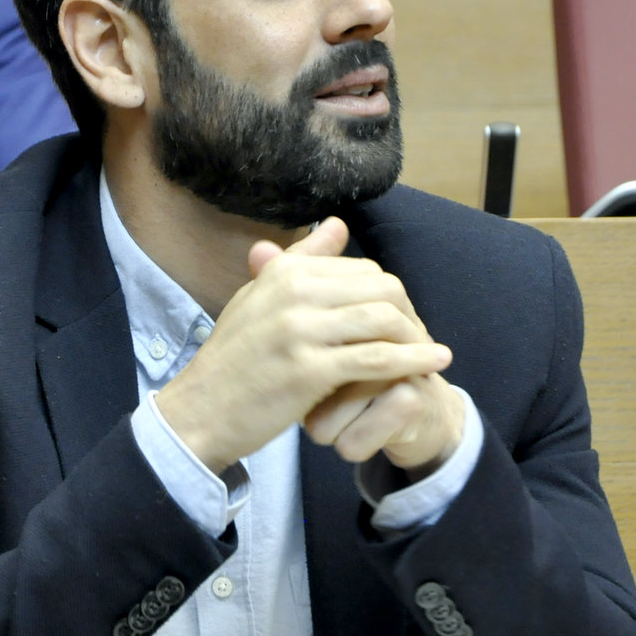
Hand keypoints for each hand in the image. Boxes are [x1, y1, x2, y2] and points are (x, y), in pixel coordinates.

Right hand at [154, 217, 454, 473]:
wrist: (200, 411)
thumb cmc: (234, 359)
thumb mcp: (260, 298)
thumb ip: (302, 260)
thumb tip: (338, 224)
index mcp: (284, 271)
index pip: (363, 269)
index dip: (390, 295)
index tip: (403, 319)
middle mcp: (292, 292)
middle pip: (381, 288)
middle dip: (410, 312)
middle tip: (422, 337)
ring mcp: (300, 331)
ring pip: (383, 320)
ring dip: (417, 337)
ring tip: (434, 353)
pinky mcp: (309, 370)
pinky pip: (376, 360)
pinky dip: (413, 361)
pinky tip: (435, 365)